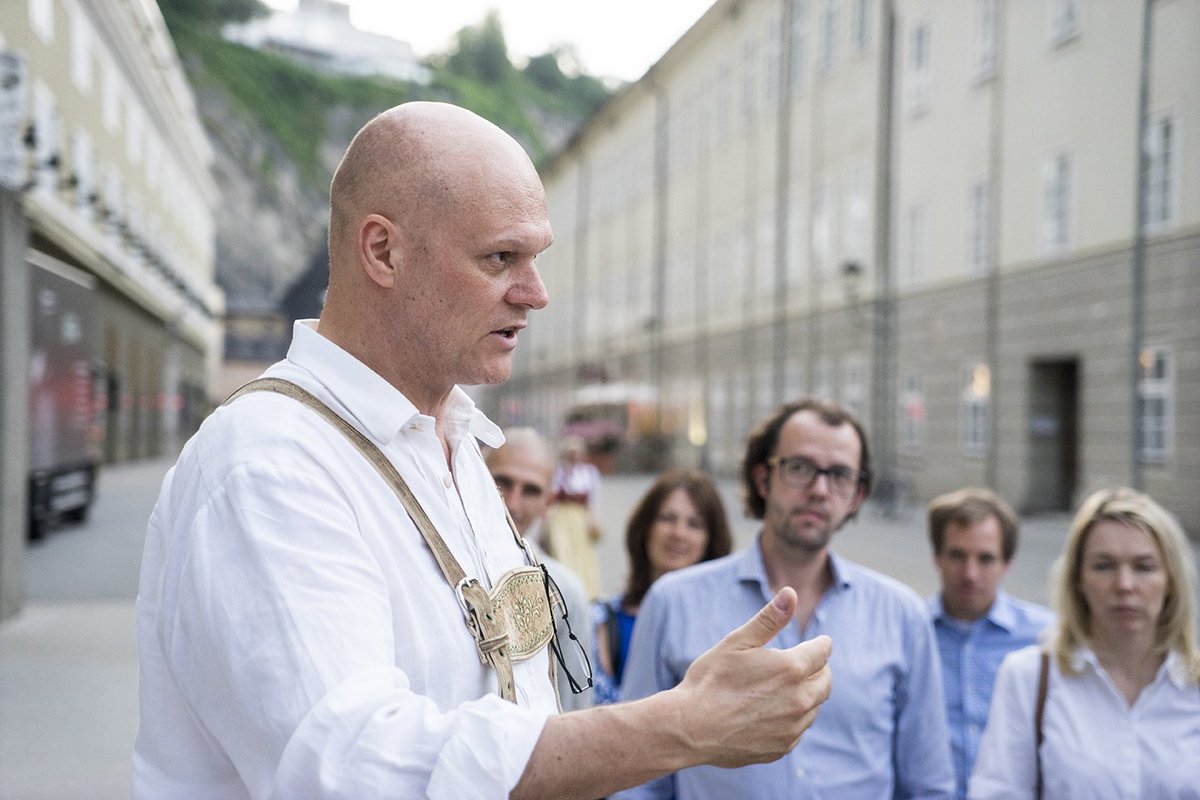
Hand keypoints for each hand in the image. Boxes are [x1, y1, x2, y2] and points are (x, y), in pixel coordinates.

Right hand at [673, 588, 831, 767]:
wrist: (690, 728)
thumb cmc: (710, 680)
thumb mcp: (737, 641)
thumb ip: (769, 619)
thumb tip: (790, 593)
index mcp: (791, 669)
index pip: (823, 652)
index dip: (820, 644)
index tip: (818, 642)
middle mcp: (799, 700)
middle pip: (826, 681)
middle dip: (819, 669)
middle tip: (805, 663)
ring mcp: (792, 728)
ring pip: (813, 707)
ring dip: (806, 694)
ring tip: (781, 687)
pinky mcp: (782, 748)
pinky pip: (798, 729)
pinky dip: (792, 718)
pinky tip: (770, 711)